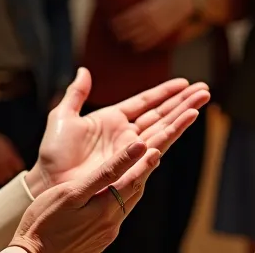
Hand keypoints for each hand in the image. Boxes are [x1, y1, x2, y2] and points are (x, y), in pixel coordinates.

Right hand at [9, 140, 158, 252]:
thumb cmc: (45, 222)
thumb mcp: (72, 193)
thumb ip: (103, 175)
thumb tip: (132, 155)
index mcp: (105, 210)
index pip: (133, 181)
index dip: (144, 164)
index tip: (155, 148)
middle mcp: (110, 225)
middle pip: (133, 194)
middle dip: (144, 174)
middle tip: (153, 156)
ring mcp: (104, 235)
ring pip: (125, 206)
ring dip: (133, 187)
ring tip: (137, 172)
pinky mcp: (96, 242)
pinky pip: (114, 217)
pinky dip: (120, 201)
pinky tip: (113, 197)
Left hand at [27, 67, 208, 194]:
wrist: (50, 183)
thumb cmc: (53, 155)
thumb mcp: (62, 118)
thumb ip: (76, 95)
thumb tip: (83, 71)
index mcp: (112, 119)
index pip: (145, 102)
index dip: (164, 92)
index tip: (184, 83)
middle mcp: (126, 134)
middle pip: (160, 114)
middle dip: (183, 101)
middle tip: (205, 89)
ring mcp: (130, 149)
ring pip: (163, 128)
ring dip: (183, 114)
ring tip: (201, 101)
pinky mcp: (132, 163)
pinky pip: (155, 145)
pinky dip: (171, 132)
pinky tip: (186, 121)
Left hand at [112, 0, 192, 50]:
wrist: (185, 4)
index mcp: (144, 9)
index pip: (124, 18)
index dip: (116, 22)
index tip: (111, 22)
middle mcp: (148, 20)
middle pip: (127, 30)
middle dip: (118, 32)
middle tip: (113, 32)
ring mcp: (155, 29)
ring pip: (135, 39)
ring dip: (127, 40)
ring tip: (121, 39)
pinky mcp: (161, 36)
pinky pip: (146, 44)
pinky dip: (138, 46)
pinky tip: (133, 45)